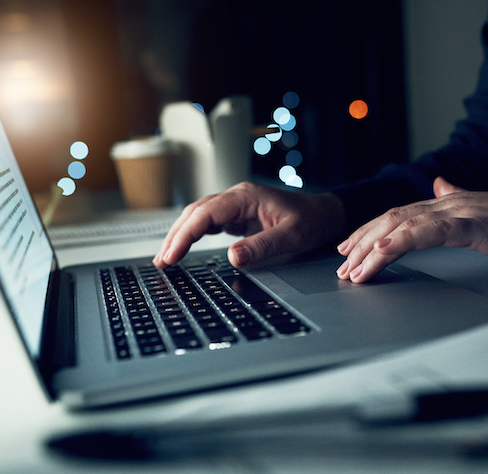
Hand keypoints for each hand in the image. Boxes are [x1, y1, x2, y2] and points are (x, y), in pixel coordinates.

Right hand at [154, 181, 346, 267]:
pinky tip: (183, 247)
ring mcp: (236, 204)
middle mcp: (236, 197)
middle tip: (161, 262)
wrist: (325, 214)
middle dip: (175, 236)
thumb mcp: (291, 237)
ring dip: (181, 235)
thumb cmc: (311, 222)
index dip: (185, 235)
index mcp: (245, 197)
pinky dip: (193, 234)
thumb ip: (262, 246)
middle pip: (195, 213)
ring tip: (165, 258)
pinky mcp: (238, 214)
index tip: (171, 256)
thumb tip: (233, 258)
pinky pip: (209, 222)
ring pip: (198, 216)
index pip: (205, 214)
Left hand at [336, 177, 487, 282]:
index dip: (369, 232)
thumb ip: (459, 201)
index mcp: (448, 205)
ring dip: (371, 248)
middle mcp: (447, 204)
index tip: (350, 250)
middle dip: (361, 243)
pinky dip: (400, 241)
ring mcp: (458, 211)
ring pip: (401, 225)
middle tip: (341, 267)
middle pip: (390, 219)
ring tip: (353, 269)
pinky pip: (428, 231)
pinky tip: (381, 251)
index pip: (398, 217)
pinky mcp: (471, 223)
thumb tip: (440, 185)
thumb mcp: (485, 214)